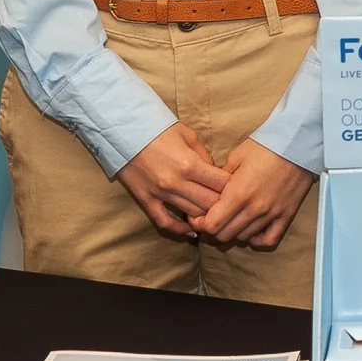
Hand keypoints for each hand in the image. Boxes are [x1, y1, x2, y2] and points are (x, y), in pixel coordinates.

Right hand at [115, 122, 231, 236]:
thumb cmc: (158, 128)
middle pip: (210, 204)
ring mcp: (160, 193)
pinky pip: (165, 221)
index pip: (221, 185)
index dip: (233, 187)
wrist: (124, 129)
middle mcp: (176, 182)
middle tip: (230, 204)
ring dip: (205, 216)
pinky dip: (180, 230)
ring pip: (192, 214)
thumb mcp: (187, 134)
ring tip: (215, 216)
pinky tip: (191, 232)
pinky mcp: (146, 199)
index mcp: (189, 164)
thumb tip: (214, 172)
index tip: (237, 188)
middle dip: (223, 204)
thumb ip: (204, 155)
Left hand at [190, 138, 314, 249]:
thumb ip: (219, 179)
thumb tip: (210, 193)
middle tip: (212, 218)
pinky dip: (257, 239)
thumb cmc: (265, 146)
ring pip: (243, 237)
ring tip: (231, 220)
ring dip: (233, 231)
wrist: (297, 143)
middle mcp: (254, 208)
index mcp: (239, 193)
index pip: (212, 225)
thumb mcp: (235, 157)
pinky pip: (269, 240)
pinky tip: (251, 229)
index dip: (200, 223)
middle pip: (225, 235)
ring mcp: (271, 214)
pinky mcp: (286, 215)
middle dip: (213, 229)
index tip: (198, 217)